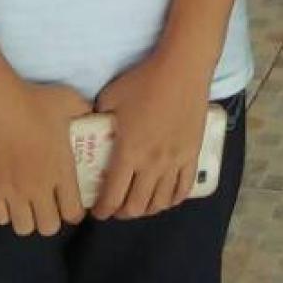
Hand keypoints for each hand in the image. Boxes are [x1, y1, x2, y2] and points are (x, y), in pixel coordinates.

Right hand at [0, 77, 91, 235]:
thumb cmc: (34, 101)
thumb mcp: (68, 100)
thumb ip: (83, 110)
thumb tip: (91, 112)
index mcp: (62, 171)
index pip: (74, 213)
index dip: (76, 213)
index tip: (73, 205)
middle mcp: (39, 187)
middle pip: (49, 228)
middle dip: (52, 220)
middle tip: (49, 205)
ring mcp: (14, 191)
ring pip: (23, 227)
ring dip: (27, 219)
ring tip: (27, 204)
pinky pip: (0, 218)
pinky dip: (5, 212)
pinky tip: (7, 197)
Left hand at [92, 50, 214, 217]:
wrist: (182, 69)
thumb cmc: (144, 80)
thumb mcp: (110, 98)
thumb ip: (99, 118)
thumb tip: (90, 128)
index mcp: (129, 152)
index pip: (112, 196)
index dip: (103, 210)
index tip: (98, 211)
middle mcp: (151, 163)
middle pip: (136, 206)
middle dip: (122, 213)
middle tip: (116, 207)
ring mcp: (175, 161)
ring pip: (160, 202)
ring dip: (146, 209)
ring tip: (138, 204)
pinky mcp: (192, 154)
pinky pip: (183, 189)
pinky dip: (171, 200)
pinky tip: (164, 198)